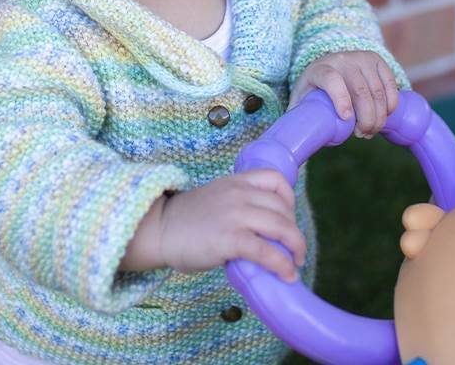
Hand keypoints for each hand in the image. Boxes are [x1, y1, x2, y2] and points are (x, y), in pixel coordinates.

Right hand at [126, 170, 306, 281]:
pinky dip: (282, 264)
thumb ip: (240, 206)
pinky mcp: (230, 239)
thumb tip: (266, 233)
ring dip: (296, 248)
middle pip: (283, 208)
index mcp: (236, 182)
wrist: (159, 231)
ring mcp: (235, 215)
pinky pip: (266, 251)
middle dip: (294, 231)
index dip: (289, 200)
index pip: (275, 179)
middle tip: (293, 250)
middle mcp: (239, 194)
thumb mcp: (216, 200)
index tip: (288, 218)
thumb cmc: (185, 222)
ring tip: (295, 264)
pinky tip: (286, 274)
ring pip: (281, 227)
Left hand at [293, 51, 398, 136]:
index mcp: (320, 68)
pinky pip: (390, 85)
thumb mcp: (302, 100)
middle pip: (360, 90)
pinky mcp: (377, 61)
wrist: (330, 66)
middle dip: (366, 118)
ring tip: (371, 130)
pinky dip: (390, 104)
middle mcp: (342, 59)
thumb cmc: (315, 90)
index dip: (340, 99)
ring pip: (377, 91)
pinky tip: (384, 117)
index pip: (331, 79)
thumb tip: (298, 139)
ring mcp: (361, 58)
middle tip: (362, 135)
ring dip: (379, 116)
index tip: (346, 119)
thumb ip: (299, 117)